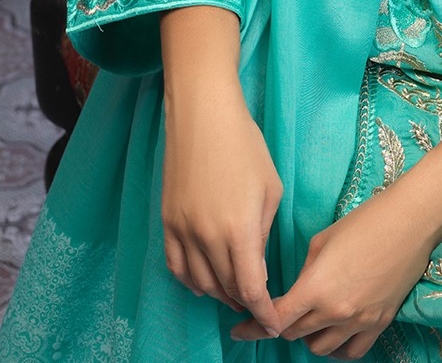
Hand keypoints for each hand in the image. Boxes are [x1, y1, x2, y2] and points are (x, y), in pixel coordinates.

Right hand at [160, 81, 282, 336]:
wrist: (202, 117)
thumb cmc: (246, 146)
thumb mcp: (271, 189)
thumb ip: (263, 231)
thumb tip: (258, 260)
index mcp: (240, 230)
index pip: (252, 288)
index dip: (264, 311)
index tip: (275, 324)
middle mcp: (207, 237)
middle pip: (226, 288)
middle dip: (246, 302)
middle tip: (261, 306)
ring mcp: (182, 231)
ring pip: (200, 282)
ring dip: (220, 293)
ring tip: (237, 294)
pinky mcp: (166, 223)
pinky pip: (176, 267)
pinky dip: (192, 280)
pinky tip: (205, 282)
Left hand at [227, 188, 433, 357]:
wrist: (412, 220)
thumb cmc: (367, 220)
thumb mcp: (323, 241)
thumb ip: (306, 271)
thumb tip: (301, 287)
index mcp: (315, 287)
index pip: (274, 319)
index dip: (252, 327)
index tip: (239, 329)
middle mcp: (335, 311)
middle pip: (294, 334)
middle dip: (281, 325)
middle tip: (280, 314)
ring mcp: (359, 320)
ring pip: (320, 348)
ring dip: (309, 337)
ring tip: (312, 320)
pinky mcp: (380, 322)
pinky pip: (351, 352)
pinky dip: (338, 348)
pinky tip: (335, 334)